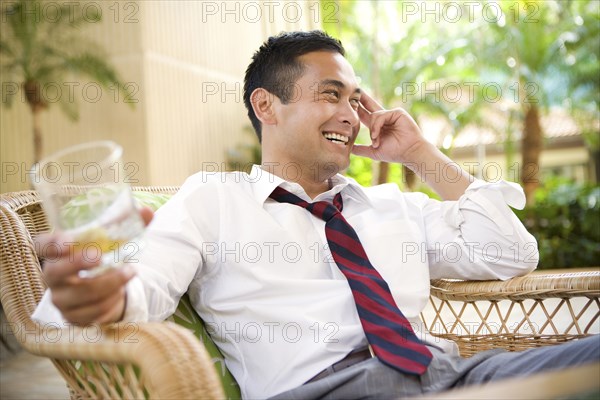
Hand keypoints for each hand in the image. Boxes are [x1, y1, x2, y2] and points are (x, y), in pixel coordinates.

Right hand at [38, 207, 153, 324]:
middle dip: (78, 263)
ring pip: (83, 293)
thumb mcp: (114, 242)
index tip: (67, 241)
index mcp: (58, 252)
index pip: (43, 245)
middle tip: (100, 258)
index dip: (52, 243)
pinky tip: (120, 292)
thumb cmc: (104, 260)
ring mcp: (61, 299)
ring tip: (130, 272)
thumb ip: (129, 225)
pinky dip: (112, 300)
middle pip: (56, 272)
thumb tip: (147, 211)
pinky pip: (94, 311)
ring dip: (111, 283)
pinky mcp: (73, 317)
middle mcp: (53, 276)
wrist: (104, 292)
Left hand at [352, 91, 428, 163]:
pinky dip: (377, 126)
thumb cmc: (394, 153)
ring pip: (374, 116)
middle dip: (361, 98)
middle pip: (369, 105)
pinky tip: (377, 135)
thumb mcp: (373, 151)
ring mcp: (391, 114)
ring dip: (373, 129)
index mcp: (378, 126)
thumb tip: (349, 149)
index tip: (347, 102)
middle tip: (352, 88)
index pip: (364, 115)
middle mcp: (384, 118)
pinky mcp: (397, 112)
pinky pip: (381, 116)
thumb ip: (361, 149)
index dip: (356, 109)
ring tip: (375, 141)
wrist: (409, 152)